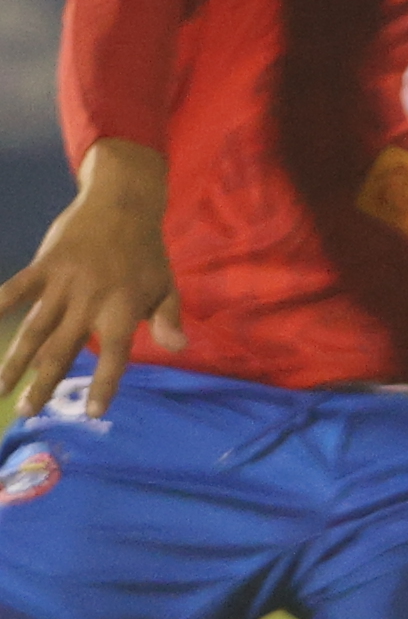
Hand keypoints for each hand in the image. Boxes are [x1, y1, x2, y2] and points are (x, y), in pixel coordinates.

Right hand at [0, 145, 180, 421]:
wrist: (124, 205)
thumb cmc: (146, 254)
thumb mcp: (167, 286)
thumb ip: (168, 319)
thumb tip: (179, 348)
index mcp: (123, 310)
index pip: (115, 356)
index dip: (104, 384)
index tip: (92, 413)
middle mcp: (91, 302)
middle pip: (63, 349)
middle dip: (44, 383)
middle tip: (29, 412)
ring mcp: (64, 284)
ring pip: (35, 329)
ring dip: (16, 360)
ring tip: (1, 388)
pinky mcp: (45, 265)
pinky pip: (18, 288)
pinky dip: (1, 304)